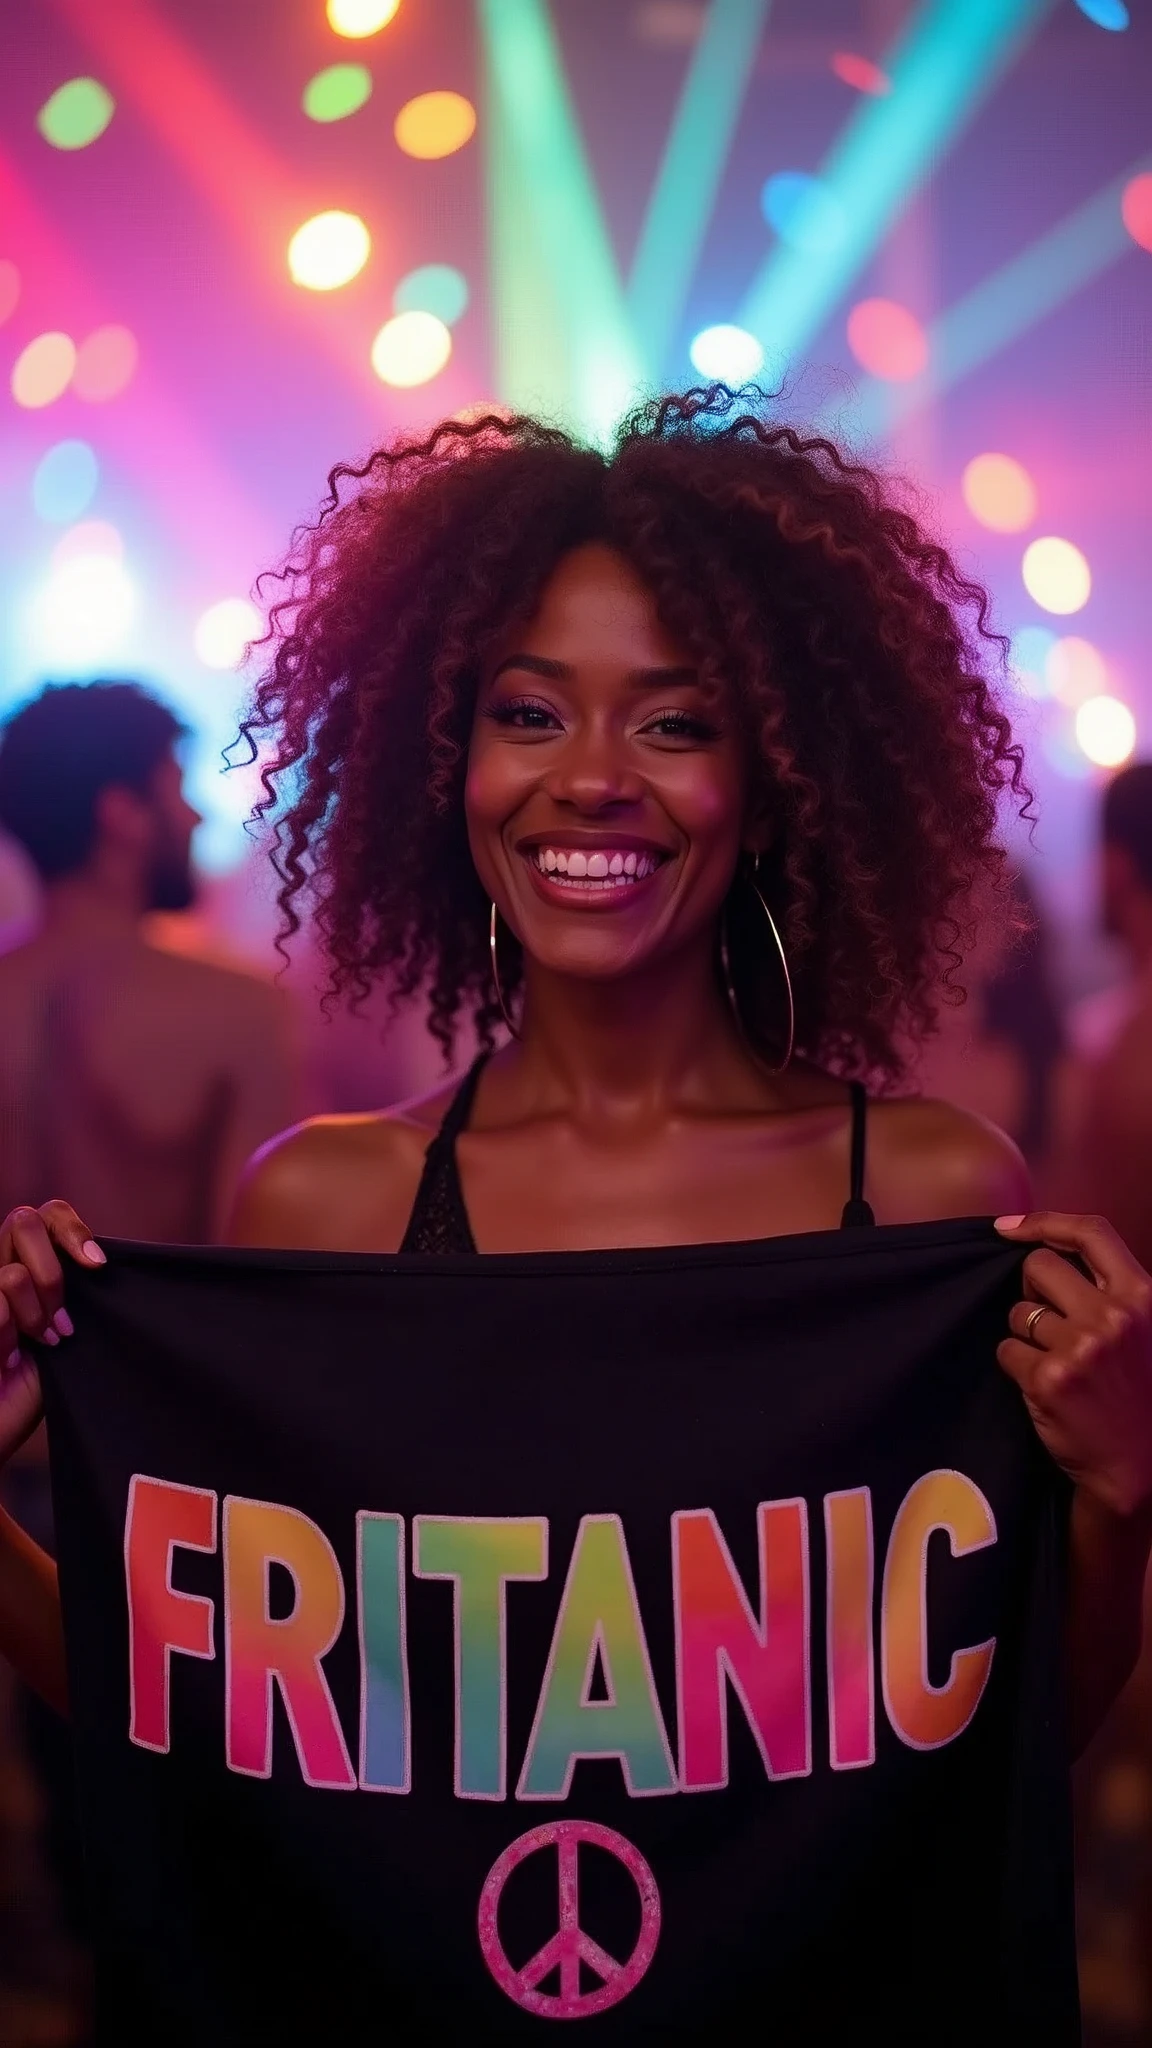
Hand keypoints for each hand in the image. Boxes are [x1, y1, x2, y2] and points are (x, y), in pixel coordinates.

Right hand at [0, 1203, 104, 1465]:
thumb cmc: (35, 1387)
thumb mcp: (67, 1332)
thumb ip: (76, 1293)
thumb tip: (98, 1260)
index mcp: (28, 1265)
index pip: (49, 1214)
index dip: (73, 1230)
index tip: (97, 1267)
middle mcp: (0, 1267)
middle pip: (24, 1220)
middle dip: (52, 1274)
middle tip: (61, 1319)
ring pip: (13, 1272)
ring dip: (36, 1314)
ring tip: (40, 1343)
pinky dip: (10, 1334)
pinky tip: (11, 1358)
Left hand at [996, 1211, 1151, 1517]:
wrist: (1140, 1467)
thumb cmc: (1139, 1394)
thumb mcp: (1145, 1330)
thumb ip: (1112, 1292)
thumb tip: (1047, 1247)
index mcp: (1142, 1296)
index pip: (1091, 1233)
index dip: (1045, 1222)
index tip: (1009, 1227)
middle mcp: (1113, 1316)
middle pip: (1038, 1267)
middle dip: (1033, 1289)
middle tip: (1048, 1321)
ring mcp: (1080, 1347)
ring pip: (1018, 1312)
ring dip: (1026, 1333)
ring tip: (1056, 1362)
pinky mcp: (1048, 1379)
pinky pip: (1007, 1350)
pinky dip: (1016, 1365)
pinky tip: (1044, 1386)